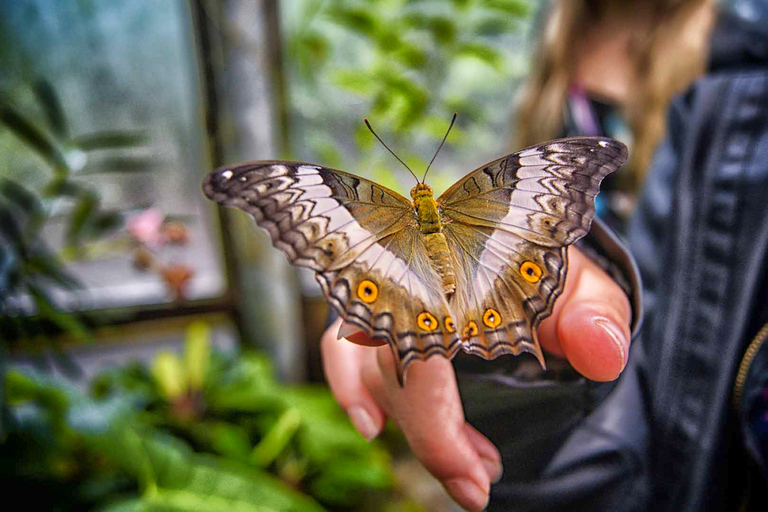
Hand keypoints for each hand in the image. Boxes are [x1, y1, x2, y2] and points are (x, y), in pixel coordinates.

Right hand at [321, 247, 631, 510]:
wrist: (520, 247)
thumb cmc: (545, 269)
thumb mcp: (582, 287)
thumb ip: (596, 314)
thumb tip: (600, 354)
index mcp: (458, 266)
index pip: (427, 346)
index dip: (437, 422)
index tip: (477, 479)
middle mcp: (407, 274)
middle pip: (392, 366)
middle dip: (430, 437)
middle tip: (476, 484)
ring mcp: (383, 290)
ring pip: (365, 365)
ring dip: (406, 424)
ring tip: (459, 467)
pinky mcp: (373, 309)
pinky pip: (341, 347)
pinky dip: (348, 387)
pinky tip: (372, 424)